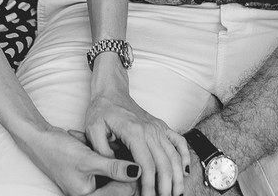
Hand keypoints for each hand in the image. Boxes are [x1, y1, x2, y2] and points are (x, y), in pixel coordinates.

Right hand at [24, 127, 141, 195]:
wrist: (40, 139)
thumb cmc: (59, 150)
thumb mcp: (88, 159)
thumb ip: (113, 168)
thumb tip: (137, 172)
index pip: (123, 192)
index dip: (131, 175)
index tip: (131, 156)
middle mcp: (91, 194)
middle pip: (120, 185)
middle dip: (118, 165)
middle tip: (110, 147)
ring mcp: (92, 185)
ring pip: (115, 174)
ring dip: (111, 158)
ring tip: (93, 145)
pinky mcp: (92, 175)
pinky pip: (106, 167)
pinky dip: (104, 155)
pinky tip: (88, 143)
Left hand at [85, 75, 189, 195]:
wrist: (111, 92)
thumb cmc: (101, 111)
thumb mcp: (93, 130)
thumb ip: (103, 151)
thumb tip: (117, 170)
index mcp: (133, 132)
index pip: (145, 164)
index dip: (148, 184)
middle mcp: (150, 130)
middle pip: (164, 163)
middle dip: (165, 186)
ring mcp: (158, 128)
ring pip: (174, 155)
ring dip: (177, 177)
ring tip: (176, 193)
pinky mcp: (161, 127)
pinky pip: (179, 142)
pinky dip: (185, 157)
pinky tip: (185, 172)